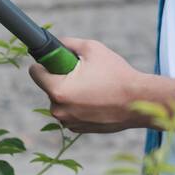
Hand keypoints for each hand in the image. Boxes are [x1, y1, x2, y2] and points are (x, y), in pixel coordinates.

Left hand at [28, 38, 149, 132]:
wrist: (139, 102)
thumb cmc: (116, 74)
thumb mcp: (92, 48)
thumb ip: (68, 44)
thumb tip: (56, 44)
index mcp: (58, 90)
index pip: (35, 72)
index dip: (45, 63)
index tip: (57, 60)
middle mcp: (59, 110)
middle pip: (49, 87)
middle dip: (62, 78)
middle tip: (84, 73)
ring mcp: (68, 122)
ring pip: (61, 101)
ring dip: (71, 92)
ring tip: (94, 87)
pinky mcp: (78, 130)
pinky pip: (71, 113)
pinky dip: (79, 106)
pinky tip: (97, 100)